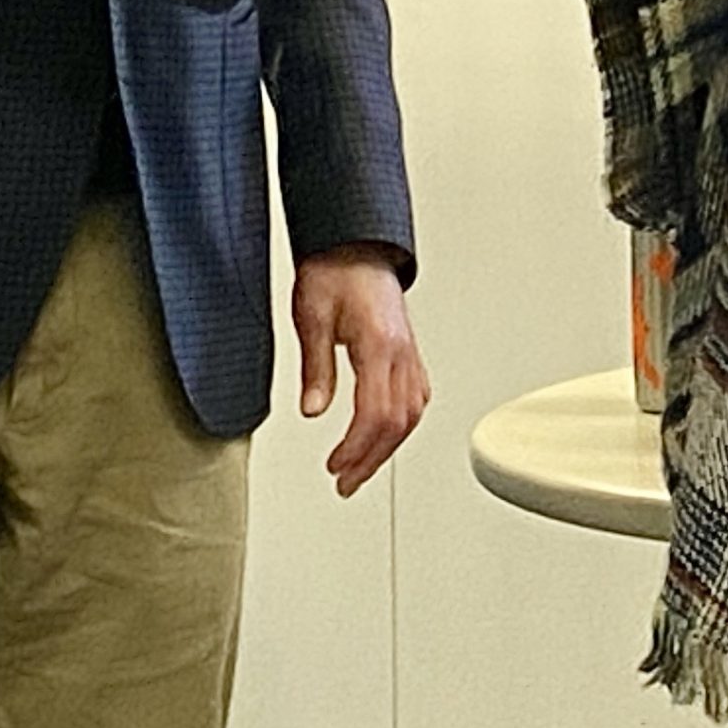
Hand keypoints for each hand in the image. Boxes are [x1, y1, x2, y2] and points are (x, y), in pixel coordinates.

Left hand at [292, 245, 429, 496]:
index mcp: (379, 344)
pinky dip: (401, 424)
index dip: (356, 448)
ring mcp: (409, 352)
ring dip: (386, 448)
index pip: (375, 413)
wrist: (354, 245)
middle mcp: (402, 351)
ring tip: (360, 469)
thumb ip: (315, 367)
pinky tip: (386, 435)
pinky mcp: (408, 351)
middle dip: (371, 459)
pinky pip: (416, 397)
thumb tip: (312, 411)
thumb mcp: (311, 316)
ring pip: (412, 414)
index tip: (334, 466)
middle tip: (344, 482)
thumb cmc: (333, 271)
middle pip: (398, 423)